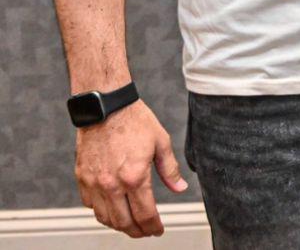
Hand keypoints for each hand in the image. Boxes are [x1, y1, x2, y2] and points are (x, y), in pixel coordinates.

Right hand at [75, 100, 187, 236]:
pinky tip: (112, 209)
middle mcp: (112, 184)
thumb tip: (180, 188)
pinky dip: (102, 212)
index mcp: (135, 176)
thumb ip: (170, 169)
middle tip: (146, 232)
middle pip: (124, 222)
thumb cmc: (134, 120)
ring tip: (131, 224)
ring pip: (105, 218)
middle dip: (137, 232)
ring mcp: (94, 183)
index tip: (158, 230)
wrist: (105, 106)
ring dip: (119, 225)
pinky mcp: (82, 178)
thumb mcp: (161, 142)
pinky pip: (90, 205)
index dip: (153, 226)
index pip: (145, 214)